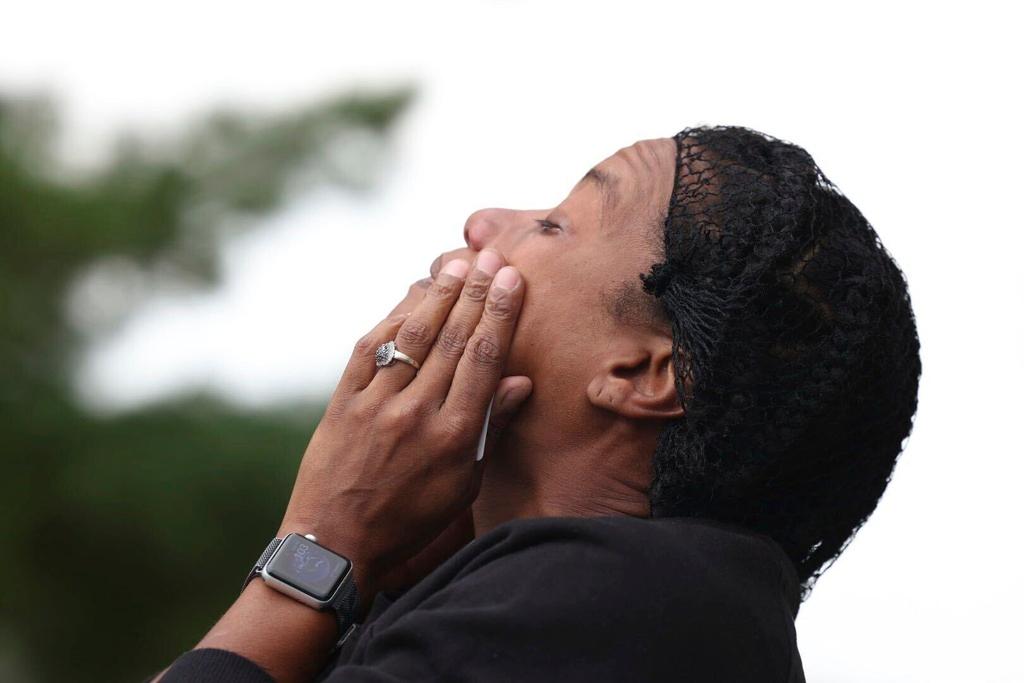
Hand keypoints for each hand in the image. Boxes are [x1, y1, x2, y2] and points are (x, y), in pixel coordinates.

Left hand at [277, 248, 531, 604]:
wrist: (334, 543)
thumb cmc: (408, 520)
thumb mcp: (462, 485)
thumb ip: (491, 429)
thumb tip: (521, 382)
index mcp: (454, 436)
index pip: (483, 360)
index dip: (500, 314)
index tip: (512, 279)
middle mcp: (416, 413)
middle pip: (452, 339)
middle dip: (476, 293)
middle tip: (493, 256)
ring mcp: (376, 404)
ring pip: (412, 336)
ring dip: (438, 296)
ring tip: (458, 265)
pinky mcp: (343, 402)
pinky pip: (370, 349)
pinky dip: (392, 318)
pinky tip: (411, 296)